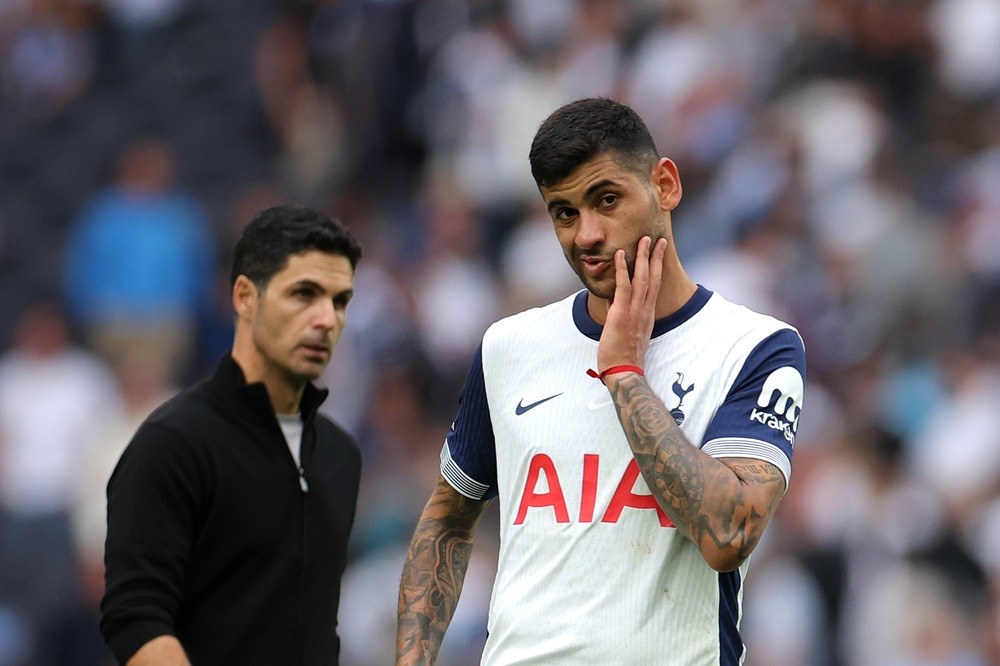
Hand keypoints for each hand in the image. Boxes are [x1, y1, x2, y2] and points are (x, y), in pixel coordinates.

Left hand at [596, 236, 666, 378]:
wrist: (624, 372)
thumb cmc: (622, 356)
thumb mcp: (624, 331)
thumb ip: (618, 312)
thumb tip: (610, 299)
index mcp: (647, 315)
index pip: (654, 286)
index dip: (657, 268)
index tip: (659, 253)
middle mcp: (645, 311)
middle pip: (653, 278)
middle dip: (656, 257)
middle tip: (658, 239)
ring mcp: (635, 312)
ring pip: (642, 278)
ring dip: (643, 257)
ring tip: (643, 240)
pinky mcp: (621, 314)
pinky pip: (623, 287)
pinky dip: (621, 269)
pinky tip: (619, 255)